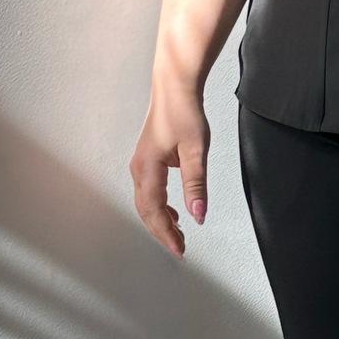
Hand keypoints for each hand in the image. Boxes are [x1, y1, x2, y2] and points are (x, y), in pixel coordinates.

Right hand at [129, 75, 210, 258]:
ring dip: (160, 221)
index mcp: (148, 169)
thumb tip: (198, 215)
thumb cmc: (183, 113)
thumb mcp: (196, 151)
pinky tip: (174, 212)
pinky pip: (149, 192)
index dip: (166, 234)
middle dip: (162, 232)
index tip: (180, 249)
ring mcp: (140, 165)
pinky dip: (160, 207)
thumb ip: (196, 185)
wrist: (175, 89)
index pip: (155, 211)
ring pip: (145, 203)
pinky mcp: (147, 161)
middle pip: (146, 211)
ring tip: (178, 234)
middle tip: (180, 248)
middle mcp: (139, 169)